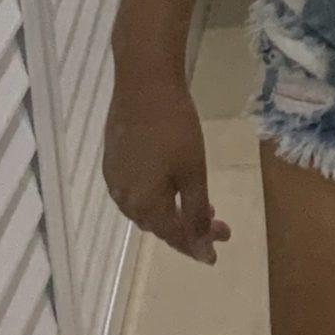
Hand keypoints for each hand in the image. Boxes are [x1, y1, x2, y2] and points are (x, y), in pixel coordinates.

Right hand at [104, 68, 230, 264]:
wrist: (144, 83)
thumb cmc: (175, 127)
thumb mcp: (193, 173)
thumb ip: (196, 214)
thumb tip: (202, 251)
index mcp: (144, 206)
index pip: (174, 236)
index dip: (199, 243)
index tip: (222, 244)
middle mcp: (123, 199)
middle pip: (158, 224)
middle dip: (187, 227)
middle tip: (216, 221)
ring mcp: (114, 179)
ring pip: (146, 208)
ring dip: (172, 210)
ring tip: (197, 204)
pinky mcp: (113, 161)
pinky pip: (135, 191)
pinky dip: (156, 194)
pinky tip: (170, 183)